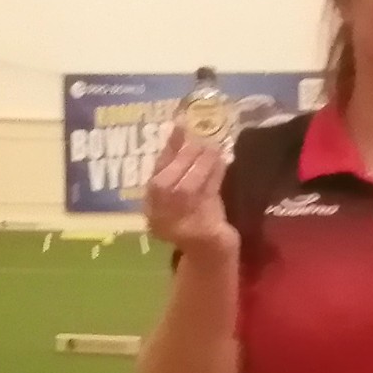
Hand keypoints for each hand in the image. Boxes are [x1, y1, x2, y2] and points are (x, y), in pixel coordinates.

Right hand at [144, 123, 236, 261]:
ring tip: (213, 146)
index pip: (156, 171)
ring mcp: (179, 223)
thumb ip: (174, 161)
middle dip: (186, 155)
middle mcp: (159, 215)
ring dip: (203, 162)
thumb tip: (180, 125)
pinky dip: (215, 175)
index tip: (180, 125)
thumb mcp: (176, 189)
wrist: (206, 248)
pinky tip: (221, 161)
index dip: (168, 147)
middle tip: (202, 137)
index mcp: (150, 204)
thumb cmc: (190, 213)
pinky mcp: (202, 228)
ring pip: (189, 187)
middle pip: (168, 181)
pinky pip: (208, 195)